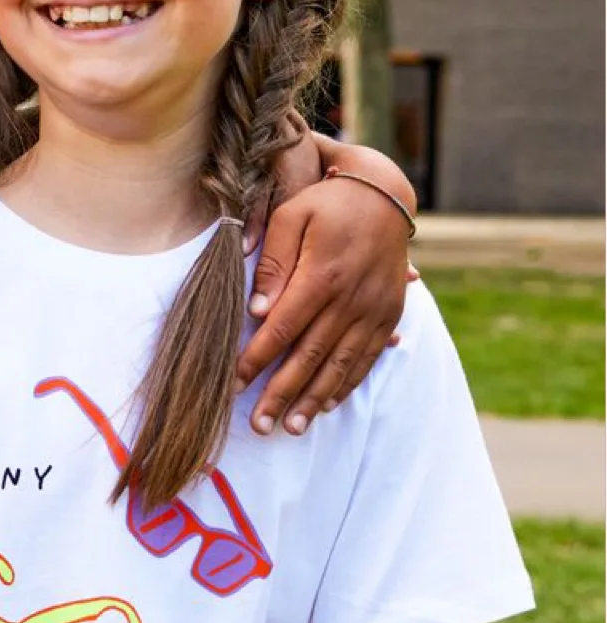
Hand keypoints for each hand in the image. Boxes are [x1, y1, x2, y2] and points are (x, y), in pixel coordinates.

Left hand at [235, 176, 413, 434]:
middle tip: (259, 426)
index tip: (234, 384)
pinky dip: (346, 384)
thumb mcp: (291, 215)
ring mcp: (374, 310)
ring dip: (314, 400)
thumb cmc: (326, 202)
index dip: (257, 359)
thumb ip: (273, 261)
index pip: (282, 328)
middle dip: (282, 393)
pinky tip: (328, 405)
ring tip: (291, 428)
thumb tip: (257, 310)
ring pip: (341, 365)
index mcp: (323, 275)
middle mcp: (351, 299)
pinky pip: (367, 358)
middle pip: (310, 356)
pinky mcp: (389, 315)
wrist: (384, 194)